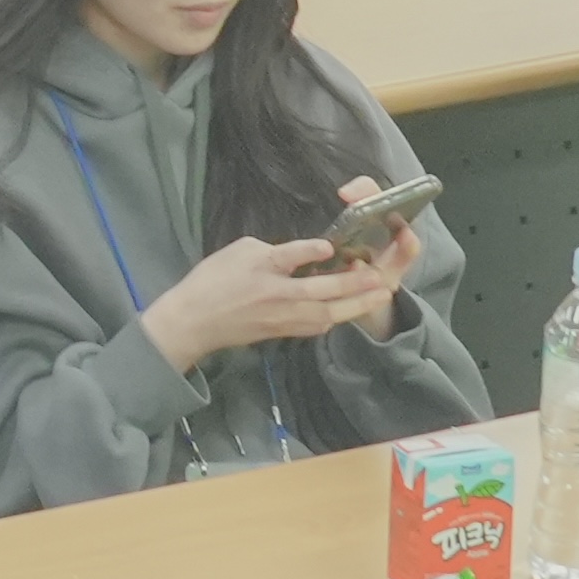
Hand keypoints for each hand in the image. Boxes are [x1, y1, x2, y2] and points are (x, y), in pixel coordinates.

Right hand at [136, 233, 404, 372]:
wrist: (195, 322)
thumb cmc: (213, 280)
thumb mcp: (240, 251)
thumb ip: (276, 252)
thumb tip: (304, 254)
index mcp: (266, 276)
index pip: (294, 260)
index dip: (313, 252)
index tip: (333, 246)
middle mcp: (281, 301)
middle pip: (325, 295)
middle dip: (356, 287)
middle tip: (383, 279)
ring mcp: (284, 320)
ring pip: (328, 315)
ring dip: (355, 305)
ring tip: (378, 293)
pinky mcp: (284, 331)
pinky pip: (317, 325)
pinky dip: (337, 317)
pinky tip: (349, 310)